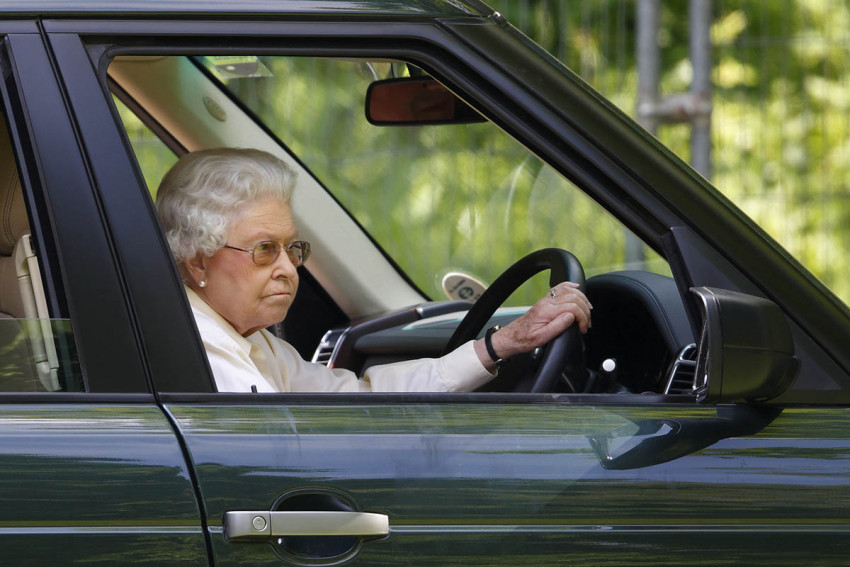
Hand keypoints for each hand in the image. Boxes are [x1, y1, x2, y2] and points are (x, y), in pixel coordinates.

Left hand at [474, 282, 591, 366]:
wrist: (512, 337)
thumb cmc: (525, 339)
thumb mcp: (541, 338)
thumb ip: (557, 327)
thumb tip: (571, 316)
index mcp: (547, 311)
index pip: (573, 308)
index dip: (583, 318)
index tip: (583, 328)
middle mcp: (547, 303)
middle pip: (574, 298)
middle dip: (585, 310)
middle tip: (587, 324)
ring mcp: (546, 300)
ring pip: (569, 291)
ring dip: (582, 299)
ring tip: (588, 311)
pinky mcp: (545, 301)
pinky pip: (559, 288)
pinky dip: (570, 286)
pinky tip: (576, 288)